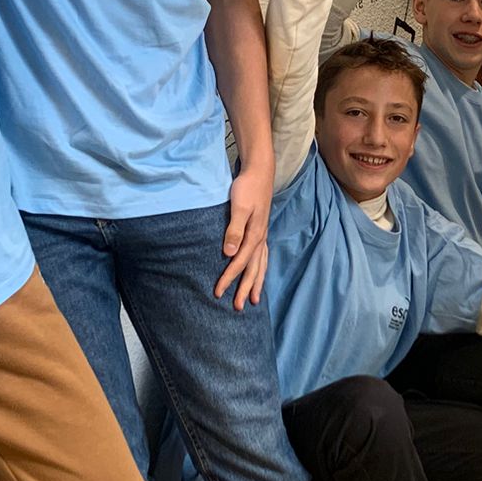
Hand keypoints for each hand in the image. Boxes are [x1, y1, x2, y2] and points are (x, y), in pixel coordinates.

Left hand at [215, 163, 271, 308]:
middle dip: (246, 289)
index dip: (229, 279)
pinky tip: (258, 273)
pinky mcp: (261, 230)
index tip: (218, 293)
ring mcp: (263, 235)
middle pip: (253, 270)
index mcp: (254, 236)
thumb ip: (234, 230)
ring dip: (257, 283)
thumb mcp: (239, 207)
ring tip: (255, 300)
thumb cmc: (247, 188)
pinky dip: (261, 269)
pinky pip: (263, 257)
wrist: (260, 172)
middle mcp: (260, 239)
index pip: (239, 263)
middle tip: (238, 308)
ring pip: (261, 265)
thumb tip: (229, 253)